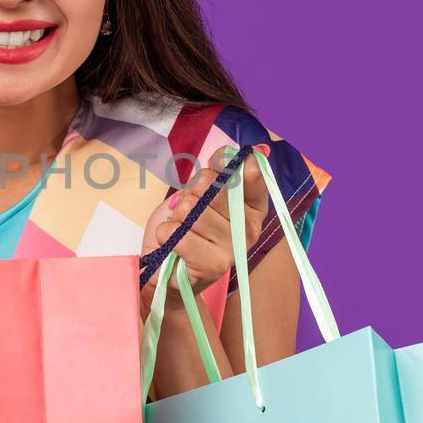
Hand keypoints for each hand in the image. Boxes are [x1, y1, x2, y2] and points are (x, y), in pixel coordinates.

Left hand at [138, 143, 272, 314]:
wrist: (165, 272)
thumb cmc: (185, 230)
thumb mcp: (201, 194)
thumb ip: (222, 174)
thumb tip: (257, 151)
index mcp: (253, 209)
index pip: (250, 172)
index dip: (225, 163)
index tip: (215, 164)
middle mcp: (250, 229)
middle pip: (211, 186)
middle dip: (191, 193)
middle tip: (188, 211)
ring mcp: (233, 249)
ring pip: (190, 210)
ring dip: (176, 218)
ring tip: (182, 231)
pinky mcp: (213, 266)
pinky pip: (176, 233)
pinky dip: (166, 234)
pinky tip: (173, 245)